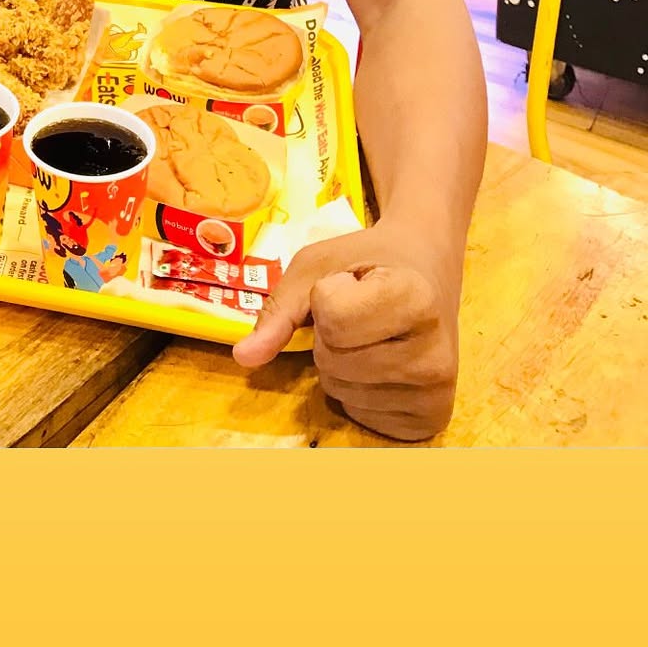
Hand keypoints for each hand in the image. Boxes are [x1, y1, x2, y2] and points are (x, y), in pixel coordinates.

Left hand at [233, 220, 460, 441]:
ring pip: (340, 391)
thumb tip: (243, 358)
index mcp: (416, 299)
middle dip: (329, 334)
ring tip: (373, 334)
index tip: (354, 282)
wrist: (428, 269)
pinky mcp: (431, 421)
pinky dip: (356, 389)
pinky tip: (384, 363)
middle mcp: (435, 354)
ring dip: (340, 363)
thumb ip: (281, 308)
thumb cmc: (371, 260)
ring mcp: (437, 394)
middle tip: (362, 311)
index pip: (332, 319)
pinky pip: (358, 415)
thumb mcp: (320, 263)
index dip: (326, 296)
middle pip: (332, 361)